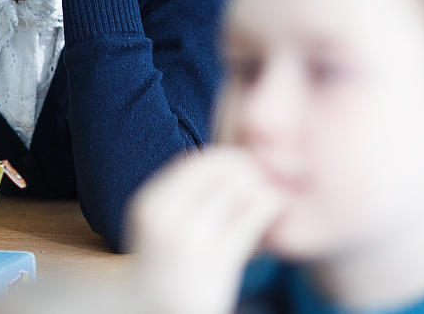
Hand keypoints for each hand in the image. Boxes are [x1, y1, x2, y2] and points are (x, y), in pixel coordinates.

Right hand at [128, 147, 284, 313]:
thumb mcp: (163, 223)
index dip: (230, 158)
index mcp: (151, 204)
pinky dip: (270, 210)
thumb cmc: (170, 267)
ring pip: (243, 188)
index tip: (247, 172)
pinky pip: (255, 216)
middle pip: (224, 169)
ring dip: (264, 190)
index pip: (200, 159)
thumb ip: (187, 191)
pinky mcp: (217, 260)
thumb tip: (235, 157)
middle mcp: (165, 218)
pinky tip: (272, 223)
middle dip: (252, 171)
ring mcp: (189, 240)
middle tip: (267, 186)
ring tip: (269, 203)